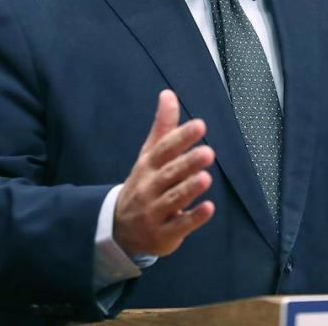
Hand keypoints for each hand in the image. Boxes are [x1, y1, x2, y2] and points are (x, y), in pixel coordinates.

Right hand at [114, 90, 215, 256]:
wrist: (119, 229)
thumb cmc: (143, 185)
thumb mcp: (149, 155)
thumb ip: (163, 126)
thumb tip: (168, 94)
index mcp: (148, 166)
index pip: (164, 149)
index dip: (181, 137)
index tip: (200, 126)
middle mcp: (149, 187)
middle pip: (169, 173)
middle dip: (187, 163)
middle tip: (208, 153)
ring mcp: (155, 212)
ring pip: (173, 199)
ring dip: (189, 189)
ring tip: (206, 178)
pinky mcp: (163, 234)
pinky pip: (179, 225)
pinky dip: (193, 218)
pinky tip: (208, 208)